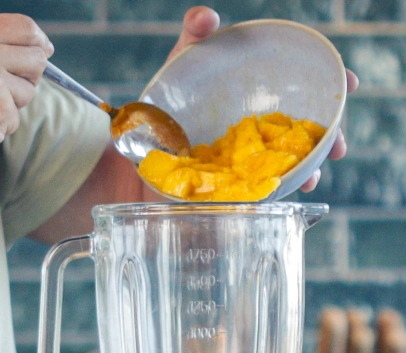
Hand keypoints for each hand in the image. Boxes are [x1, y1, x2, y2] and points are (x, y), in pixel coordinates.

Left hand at [167, 6, 358, 191]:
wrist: (148, 124)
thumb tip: (206, 16)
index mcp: (266, 85)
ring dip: (310, 167)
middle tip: (337, 146)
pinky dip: (278, 185)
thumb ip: (195, 33)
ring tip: (313, 178)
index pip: (311, 80)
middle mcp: (268, 114)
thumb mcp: (186, 55)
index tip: (350, 83)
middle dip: (330, 135)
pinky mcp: (238, 168)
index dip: (335, 81)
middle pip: (311, 123)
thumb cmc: (174, 83)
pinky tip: (284, 189)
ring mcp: (255, 143)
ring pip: (293, 155)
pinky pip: (265, 178)